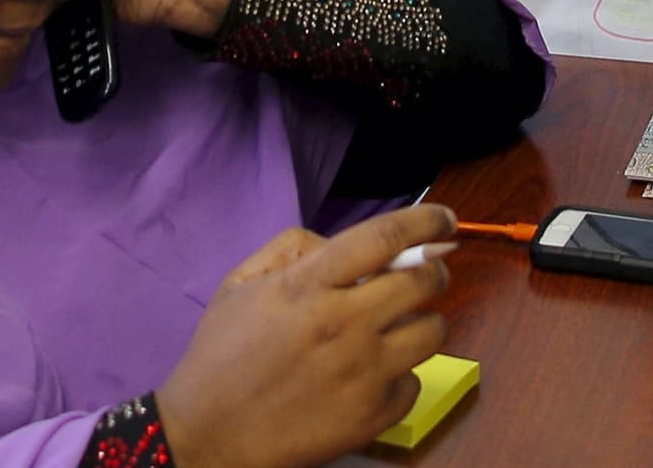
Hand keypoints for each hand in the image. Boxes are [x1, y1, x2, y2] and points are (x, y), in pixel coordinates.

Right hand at [156, 205, 456, 467]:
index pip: (383, 237)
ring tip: (398, 327)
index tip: (445, 218)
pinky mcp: (371, 416)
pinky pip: (414, 383)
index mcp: (308, 285)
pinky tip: (373, 374)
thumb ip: (293, 249)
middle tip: (428, 273)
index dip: (425, 220)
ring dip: (422, 321)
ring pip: (431, 332)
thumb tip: (344, 246)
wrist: (207, 433)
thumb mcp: (241, 283)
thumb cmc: (220, 354)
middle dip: (435, 270)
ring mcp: (362, 373)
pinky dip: (401, 375)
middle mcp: (343, 324)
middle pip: (423, 282)